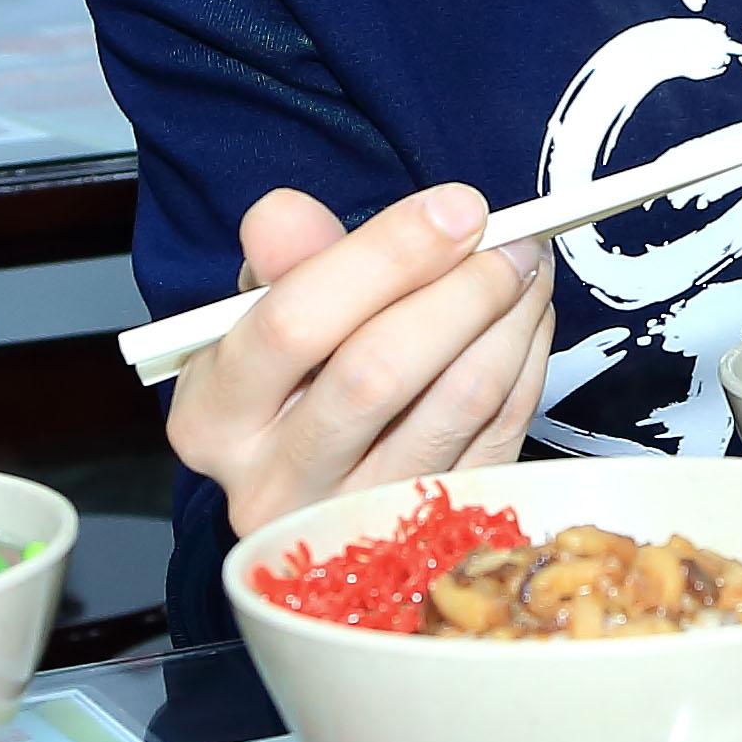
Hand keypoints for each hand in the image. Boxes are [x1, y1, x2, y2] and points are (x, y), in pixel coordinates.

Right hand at [169, 180, 550, 543]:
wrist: (311, 483)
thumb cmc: (288, 382)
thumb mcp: (259, 315)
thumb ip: (280, 259)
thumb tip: (288, 214)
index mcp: (213, 418)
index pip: (293, 323)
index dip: (385, 256)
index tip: (455, 208)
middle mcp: (273, 483)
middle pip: (378, 371)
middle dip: (462, 291)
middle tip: (511, 241)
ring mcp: (355, 519)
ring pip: (454, 406)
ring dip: (509, 324)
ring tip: (527, 270)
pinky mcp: (429, 534)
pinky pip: (498, 438)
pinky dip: (525, 367)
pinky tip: (528, 322)